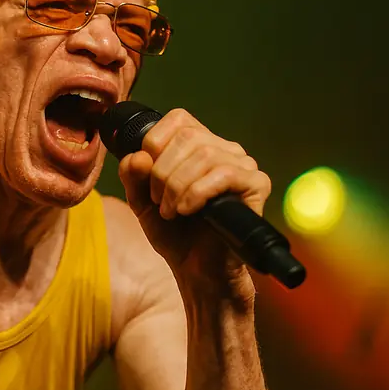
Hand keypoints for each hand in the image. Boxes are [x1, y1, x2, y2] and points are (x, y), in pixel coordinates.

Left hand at [117, 109, 271, 301]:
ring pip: (204, 154)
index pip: (178, 118)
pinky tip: (188, 211)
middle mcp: (225, 149)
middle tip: (158, 201)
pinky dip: (197, 193)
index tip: (147, 177)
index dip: (155, 143)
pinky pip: (225, 174)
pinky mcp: (256, 185)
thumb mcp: (141, 201)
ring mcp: (244, 165)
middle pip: (188, 136)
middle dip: (162, 171)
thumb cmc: (174, 233)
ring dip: (177, 186)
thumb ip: (132, 176)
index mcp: (199, 145)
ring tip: (171, 211)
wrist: (197, 270)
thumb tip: (138, 155)